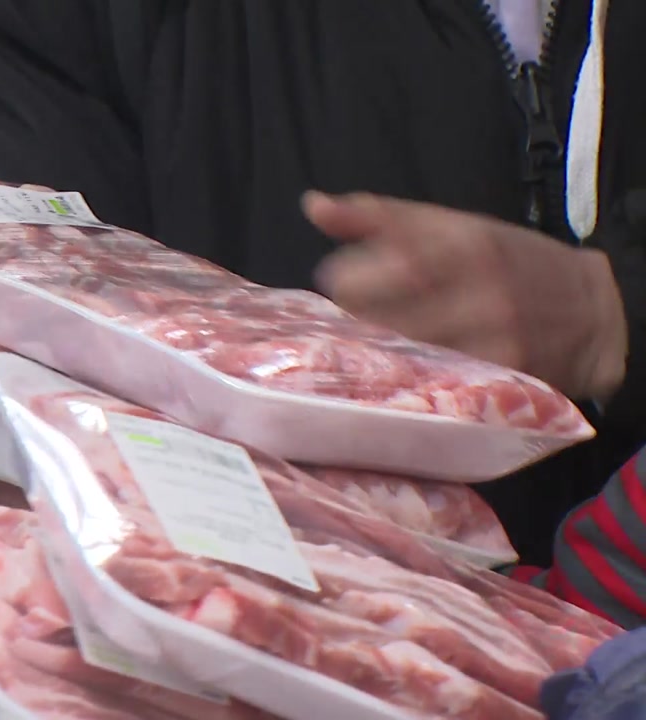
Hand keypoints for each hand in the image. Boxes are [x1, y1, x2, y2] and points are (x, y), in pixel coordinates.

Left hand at [304, 191, 628, 400]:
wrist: (592, 309)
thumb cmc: (506, 260)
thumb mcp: (449, 224)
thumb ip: (377, 216)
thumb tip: (313, 206)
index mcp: (461, 244)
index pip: (373, 271)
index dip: (344, 284)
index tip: (340, 286)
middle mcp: (479, 290)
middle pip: (381, 320)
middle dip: (358, 322)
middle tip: (356, 322)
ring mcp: (495, 337)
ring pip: (406, 356)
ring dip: (381, 356)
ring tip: (379, 348)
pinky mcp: (505, 377)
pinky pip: (440, 385)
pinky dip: (417, 381)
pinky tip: (411, 374)